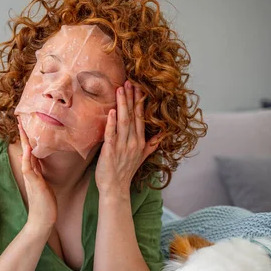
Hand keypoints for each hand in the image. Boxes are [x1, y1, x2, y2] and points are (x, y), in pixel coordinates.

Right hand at [17, 120, 57, 228]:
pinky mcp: (34, 183)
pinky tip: (27, 148)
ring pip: (26, 155)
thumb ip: (40, 173)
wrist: (43, 220)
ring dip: (24, 141)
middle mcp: (30, 172)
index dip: (28, 137)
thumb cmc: (45, 203)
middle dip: (23, 134)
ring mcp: (31, 177)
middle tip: (20, 118)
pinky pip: (28, 168)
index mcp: (34, 171)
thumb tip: (39, 163)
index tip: (27, 124)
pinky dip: (27, 157)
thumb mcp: (44, 184)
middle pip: (26, 148)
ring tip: (21, 127)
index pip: (30, 150)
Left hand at [95, 80, 160, 194]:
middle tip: (129, 81)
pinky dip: (111, 123)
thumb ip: (151, 145)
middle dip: (131, 98)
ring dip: (122, 105)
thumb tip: (161, 136)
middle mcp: (133, 143)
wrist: (115, 189)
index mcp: (140, 142)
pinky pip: (111, 135)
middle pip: (133, 116)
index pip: (141, 118)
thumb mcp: (142, 157)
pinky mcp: (110, 152)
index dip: (139, 102)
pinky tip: (111, 112)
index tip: (138, 87)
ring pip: (123, 122)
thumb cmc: (125, 172)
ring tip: (120, 89)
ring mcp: (122, 147)